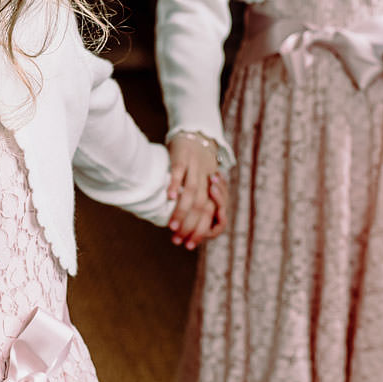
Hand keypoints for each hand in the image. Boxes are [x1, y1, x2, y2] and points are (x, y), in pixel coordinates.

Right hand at [167, 134, 222, 250]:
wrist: (197, 136)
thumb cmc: (198, 167)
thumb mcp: (204, 186)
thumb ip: (199, 204)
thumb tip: (188, 229)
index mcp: (213, 190)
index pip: (210, 215)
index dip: (200, 231)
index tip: (189, 245)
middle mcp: (206, 181)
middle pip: (201, 207)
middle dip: (190, 226)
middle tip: (177, 240)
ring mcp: (195, 169)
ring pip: (191, 193)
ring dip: (182, 211)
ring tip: (172, 226)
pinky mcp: (182, 158)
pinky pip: (179, 172)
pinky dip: (175, 185)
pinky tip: (169, 198)